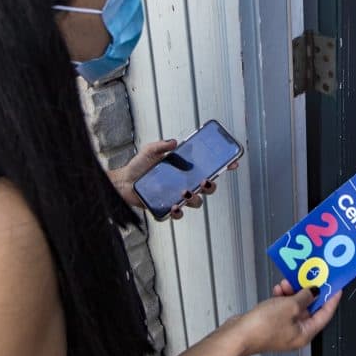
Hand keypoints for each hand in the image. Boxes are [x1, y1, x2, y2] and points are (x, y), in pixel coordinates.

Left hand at [106, 140, 237, 216]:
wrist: (123, 182)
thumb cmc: (139, 166)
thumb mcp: (150, 150)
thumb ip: (161, 145)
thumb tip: (174, 142)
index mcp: (187, 169)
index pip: (209, 168)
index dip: (223, 166)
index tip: (233, 162)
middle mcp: (186, 183)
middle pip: (208, 188)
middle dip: (211, 186)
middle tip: (205, 180)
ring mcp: (178, 197)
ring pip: (196, 202)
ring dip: (194, 198)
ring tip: (185, 192)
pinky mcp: (167, 208)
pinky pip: (178, 214)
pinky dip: (178, 212)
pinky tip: (174, 206)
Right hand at [235, 280, 341, 355]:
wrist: (239, 334)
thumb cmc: (262, 328)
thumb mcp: (290, 306)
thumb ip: (305, 296)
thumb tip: (314, 291)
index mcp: (305, 333)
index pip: (326, 314)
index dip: (332, 299)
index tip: (336, 286)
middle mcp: (296, 332)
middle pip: (309, 308)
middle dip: (307, 291)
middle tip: (310, 277)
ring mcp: (283, 327)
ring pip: (295, 305)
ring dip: (293, 291)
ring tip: (288, 282)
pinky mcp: (272, 322)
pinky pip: (282, 306)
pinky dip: (282, 296)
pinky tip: (278, 289)